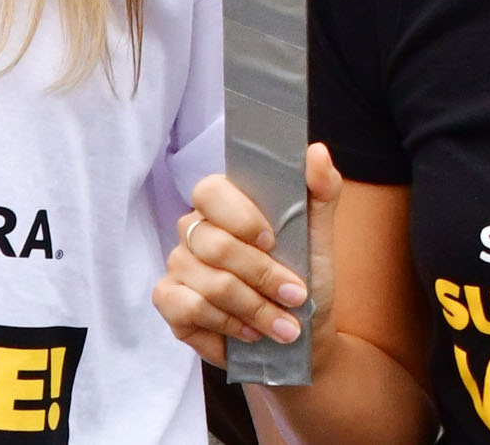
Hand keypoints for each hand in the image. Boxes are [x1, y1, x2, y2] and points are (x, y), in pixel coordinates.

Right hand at [151, 143, 341, 370]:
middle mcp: (193, 229)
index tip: (274, 241)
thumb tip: (317, 152)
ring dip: (255, 310)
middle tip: (295, 297)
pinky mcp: (169, 301)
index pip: (209, 192)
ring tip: (284, 327)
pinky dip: (226, 326)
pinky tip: (249, 334)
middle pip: (214, 245)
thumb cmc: (306, 280)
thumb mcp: (319, 237)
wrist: (302, 338)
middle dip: (262, 277)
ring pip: (209, 283)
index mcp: (223, 204)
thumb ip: (320, 191)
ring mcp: (178, 264)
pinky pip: (189, 308)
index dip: (240, 217)